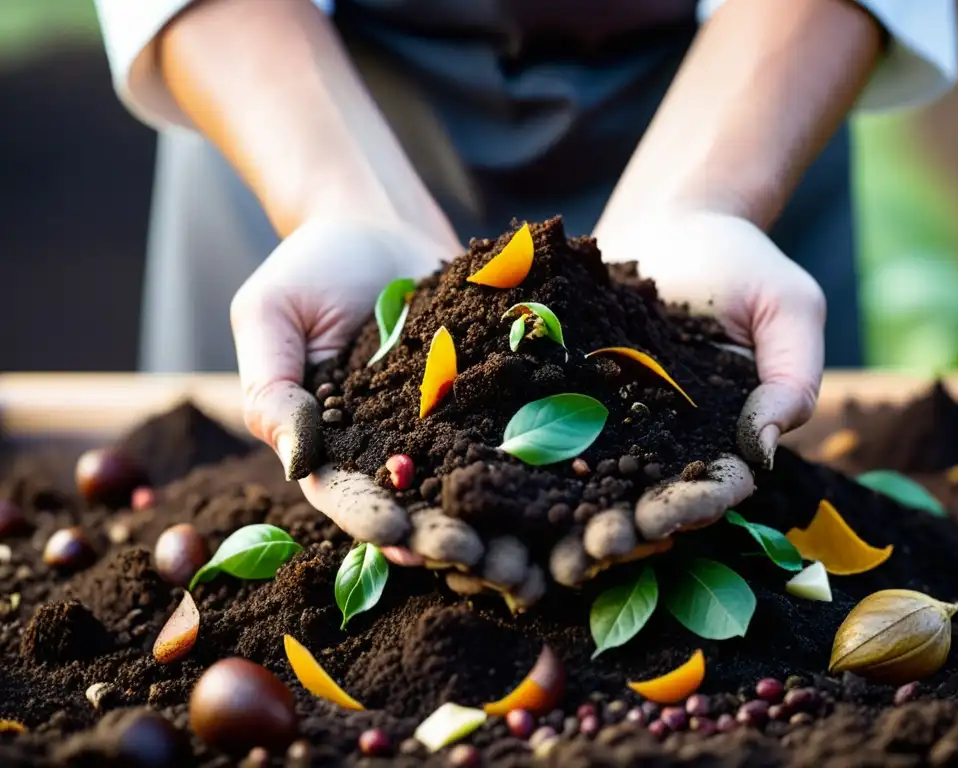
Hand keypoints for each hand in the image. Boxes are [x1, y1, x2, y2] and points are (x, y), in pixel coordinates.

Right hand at [231, 217, 548, 609]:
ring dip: (500, 521)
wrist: (379, 222)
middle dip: (448, 538)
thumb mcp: (270, 316)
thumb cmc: (311, 267)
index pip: (346, 495)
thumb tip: (294, 460)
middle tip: (482, 558)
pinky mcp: (489, 400)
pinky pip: (515, 433)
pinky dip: (537, 463)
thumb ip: (274, 386)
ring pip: (473, 485)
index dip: (372, 518)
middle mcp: (392, 449)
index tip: (400, 533)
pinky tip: (566, 487)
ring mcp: (446, 428)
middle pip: (419, 506)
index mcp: (333, 444)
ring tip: (530, 550)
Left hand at [538, 210, 824, 587]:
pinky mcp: (562, 399)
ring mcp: (607, 426)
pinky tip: (486, 481)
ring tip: (529, 543)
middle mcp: (659, 446)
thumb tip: (767, 448)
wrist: (670, 218)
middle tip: (582, 557)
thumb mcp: (786, 307)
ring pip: (582, 483)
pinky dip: (516, 459)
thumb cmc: (742, 261)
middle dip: (613, 533)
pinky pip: (539, 431)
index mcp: (719, 439)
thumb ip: (791, 374)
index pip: (708, 489)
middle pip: (637, 502)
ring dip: (558, 518)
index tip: (662, 525)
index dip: (687, 511)